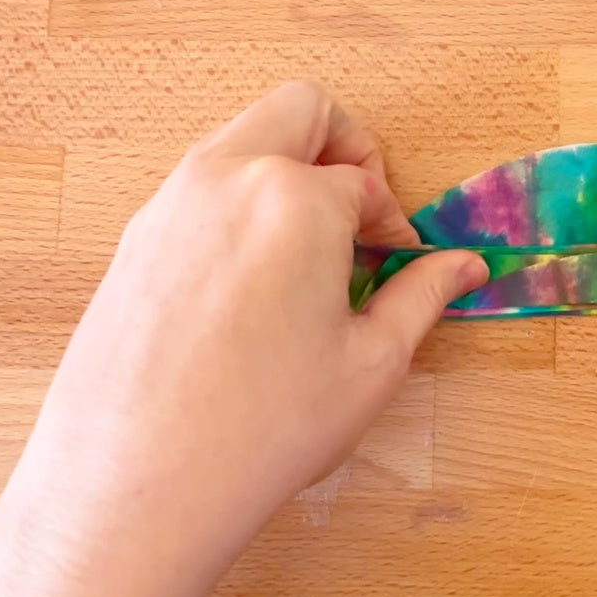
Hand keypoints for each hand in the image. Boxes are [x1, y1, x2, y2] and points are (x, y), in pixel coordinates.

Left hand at [25, 80, 485, 568]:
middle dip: (344, 151)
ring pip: (242, 143)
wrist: (134, 483)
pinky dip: (237, 208)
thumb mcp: (370, 364)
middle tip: (358, 220)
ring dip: (286, 175)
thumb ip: (422, 296)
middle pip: (299, 112)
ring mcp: (168, 204)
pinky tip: (249, 291)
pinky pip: (198, 190)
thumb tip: (463, 265)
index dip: (393, 222)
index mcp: (295, 197)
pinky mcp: (132, 240)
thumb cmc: (264, 427)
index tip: (397, 262)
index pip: (364, 181)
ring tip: (305, 262)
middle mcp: (225, 178)